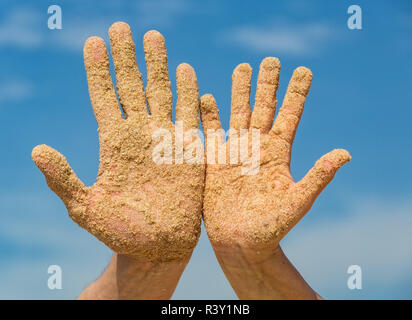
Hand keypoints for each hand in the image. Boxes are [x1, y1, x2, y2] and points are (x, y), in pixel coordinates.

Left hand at [32, 22, 203, 262]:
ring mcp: (167, 139)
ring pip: (162, 92)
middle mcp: (140, 134)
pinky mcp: (190, 150)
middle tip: (120, 26)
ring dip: (158, 65)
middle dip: (126, 56)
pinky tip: (186, 71)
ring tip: (153, 36)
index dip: (98, 69)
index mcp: (114, 143)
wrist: (158, 246)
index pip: (104, 97)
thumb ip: (63, 179)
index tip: (92, 41)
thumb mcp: (85, 208)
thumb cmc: (120, 232)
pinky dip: (190, 93)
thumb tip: (36, 150)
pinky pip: (192, 115)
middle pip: (132, 86)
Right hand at [200, 57, 349, 258]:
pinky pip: (211, 133)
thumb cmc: (272, 227)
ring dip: (239, 92)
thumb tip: (345, 153)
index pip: (289, 116)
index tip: (304, 70)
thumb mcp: (298, 201)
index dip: (296, 94)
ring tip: (242, 67)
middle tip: (272, 59)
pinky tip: (207, 97)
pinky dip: (208, 116)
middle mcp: (258, 148)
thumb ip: (317, 176)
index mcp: (279, 154)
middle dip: (268, 84)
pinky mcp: (215, 162)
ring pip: (238, 114)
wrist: (240, 242)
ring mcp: (235, 152)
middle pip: (263, 108)